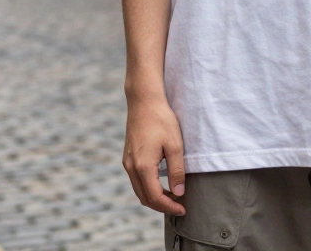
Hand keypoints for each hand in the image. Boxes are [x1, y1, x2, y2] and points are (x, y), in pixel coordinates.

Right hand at [122, 95, 186, 215]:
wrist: (143, 101)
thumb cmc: (161, 120)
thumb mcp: (175, 145)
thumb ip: (177, 171)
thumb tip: (179, 192)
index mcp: (142, 166)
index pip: (155, 197)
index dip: (169, 206)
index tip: (183, 209)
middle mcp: (131, 167)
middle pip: (144, 198)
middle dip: (162, 206)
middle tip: (180, 206)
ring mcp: (127, 162)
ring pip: (139, 190)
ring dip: (155, 198)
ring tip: (173, 197)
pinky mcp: (128, 157)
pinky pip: (136, 180)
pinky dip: (148, 188)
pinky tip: (162, 185)